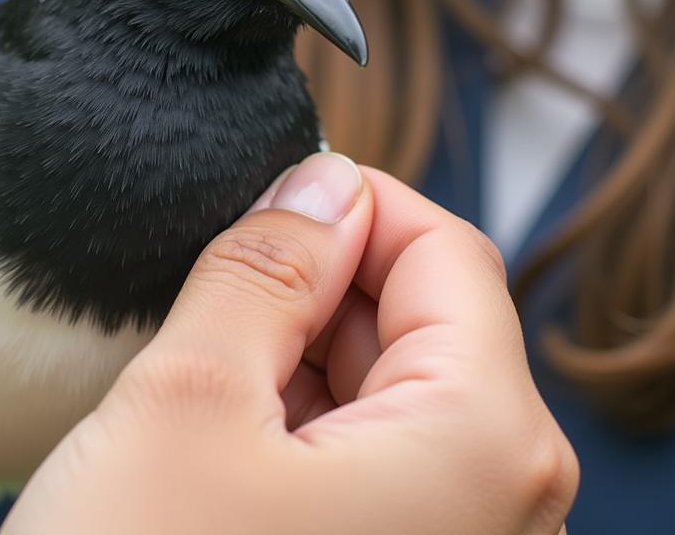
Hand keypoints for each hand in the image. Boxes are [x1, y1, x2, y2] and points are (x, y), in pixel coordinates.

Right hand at [0, 155, 576, 534]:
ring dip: (272, 360)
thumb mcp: (190, 403)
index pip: (441, 246)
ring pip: (363, 388)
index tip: (254, 202)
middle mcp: (489, 494)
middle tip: (198, 295)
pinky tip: (195, 440)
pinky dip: (271, 424)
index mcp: (480, 438)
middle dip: (298, 289)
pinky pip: (342, 456)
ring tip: (185, 371)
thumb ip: (265, 269)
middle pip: (405, 318)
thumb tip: (319, 179)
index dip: (345, 204)